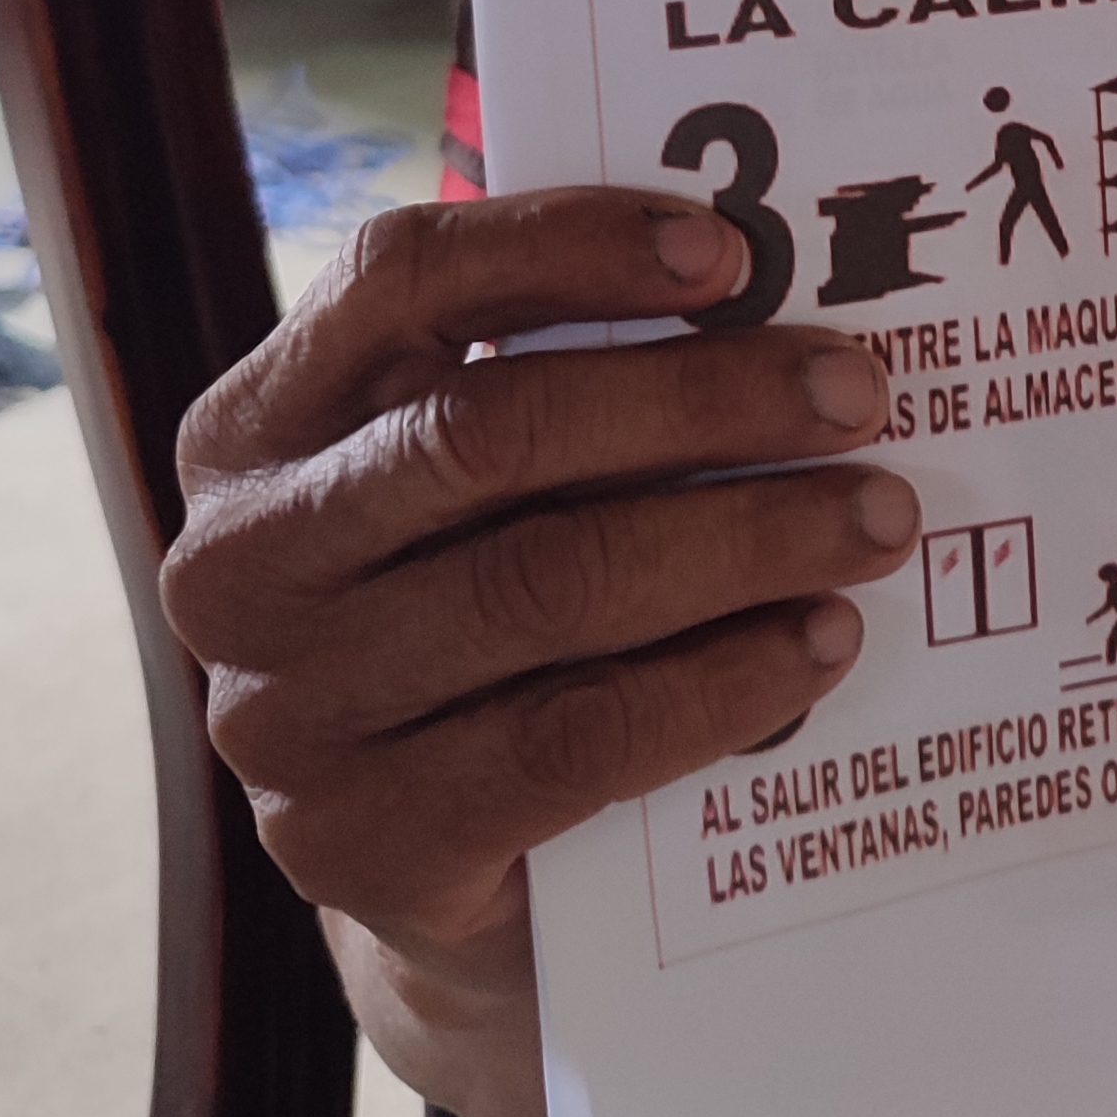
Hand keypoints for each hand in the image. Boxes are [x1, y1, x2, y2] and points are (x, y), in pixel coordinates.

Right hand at [159, 191, 915, 1116]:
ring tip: (874, 517)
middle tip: (854, 393)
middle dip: (699, 400)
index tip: (726, 249)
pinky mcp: (367, 848)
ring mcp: (285, 718)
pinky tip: (818, 643)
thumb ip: (566, 383)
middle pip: (488, 433)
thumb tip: (771, 296)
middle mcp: (242, 563)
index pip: (396, 277)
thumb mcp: (483, 489)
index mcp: (258, 427)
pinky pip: (576, 740)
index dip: (562, 244)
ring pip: (545, 585)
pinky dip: (721, 682)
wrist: (435, 872)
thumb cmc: (485, 613)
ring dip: (743, 539)